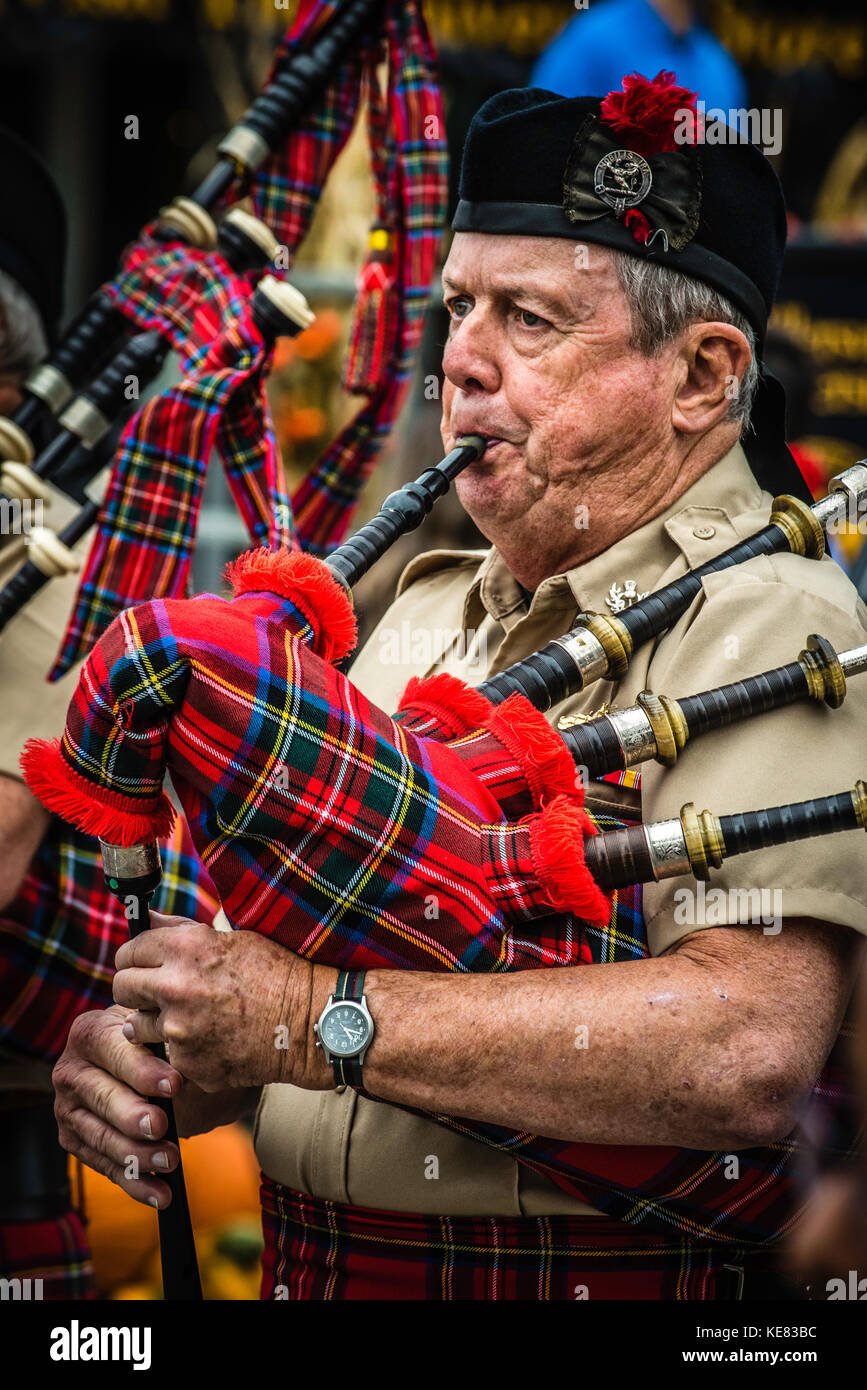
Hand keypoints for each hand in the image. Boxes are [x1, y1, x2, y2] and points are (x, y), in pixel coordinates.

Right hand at [53, 1004, 183, 1208]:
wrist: (152, 1065)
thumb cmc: (161, 1044)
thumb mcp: (165, 1035)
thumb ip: (168, 1046)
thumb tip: (186, 1065)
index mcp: (91, 1032)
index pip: (114, 1051)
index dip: (143, 1069)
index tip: (174, 1084)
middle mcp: (71, 1070)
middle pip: (101, 1097)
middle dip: (133, 1115)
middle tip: (162, 1126)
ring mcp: (68, 1109)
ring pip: (100, 1137)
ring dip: (136, 1154)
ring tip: (170, 1161)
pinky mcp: (75, 1140)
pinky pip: (105, 1166)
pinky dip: (135, 1182)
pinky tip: (161, 1194)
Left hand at [112, 913, 328, 1091]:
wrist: (310, 1022)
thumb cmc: (277, 972)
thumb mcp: (231, 937)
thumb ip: (179, 931)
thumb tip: (144, 920)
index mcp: (185, 947)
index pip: (128, 951)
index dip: (135, 959)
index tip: (144, 966)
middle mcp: (174, 986)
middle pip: (122, 988)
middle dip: (136, 990)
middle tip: (157, 994)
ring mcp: (179, 1029)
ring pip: (137, 1027)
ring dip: (155, 1024)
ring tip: (190, 1020)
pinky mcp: (188, 1063)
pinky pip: (168, 1055)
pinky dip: (185, 1051)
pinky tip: (213, 1041)